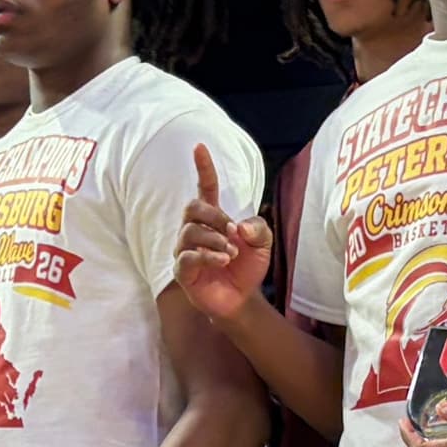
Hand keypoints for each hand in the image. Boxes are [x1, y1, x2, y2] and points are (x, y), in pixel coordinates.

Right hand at [173, 145, 274, 322]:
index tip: (200, 147)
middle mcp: (195, 230)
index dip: (203, 168)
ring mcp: (186, 250)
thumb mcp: (263, 243)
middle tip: (233, 232)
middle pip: (193, 207)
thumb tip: (239, 225)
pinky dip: (207, 256)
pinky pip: (187, 257)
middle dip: (214, 216)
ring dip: (214, 239)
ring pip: (189, 232)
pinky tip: (222, 260)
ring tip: (231, 253)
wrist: (242, 298)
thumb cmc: (247, 267)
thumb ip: (258, 227)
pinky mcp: (183, 271)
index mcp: (214, 217)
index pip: (206, 187)